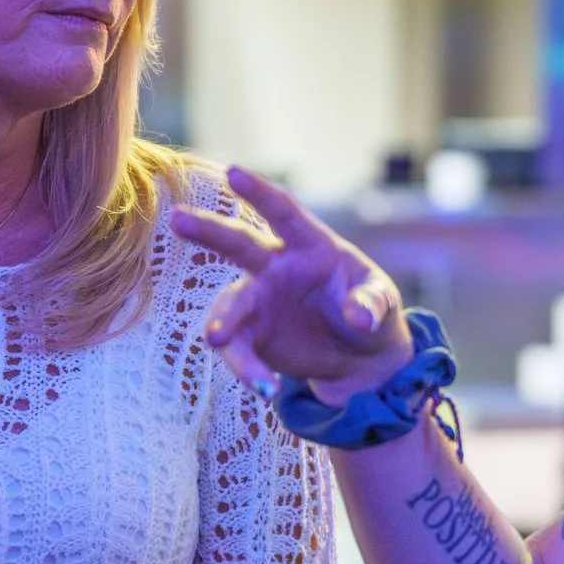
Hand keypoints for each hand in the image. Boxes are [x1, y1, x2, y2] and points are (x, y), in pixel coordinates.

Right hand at [170, 167, 412, 400]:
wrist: (360, 359)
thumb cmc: (373, 315)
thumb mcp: (384, 306)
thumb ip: (372, 305)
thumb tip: (358, 317)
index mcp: (311, 244)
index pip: (284, 212)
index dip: (259, 193)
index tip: (234, 173)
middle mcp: (277, 267)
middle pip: (239, 244)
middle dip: (209, 232)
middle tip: (179, 220)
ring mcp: (260, 301)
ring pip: (231, 305)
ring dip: (223, 321)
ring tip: (220, 339)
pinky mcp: (253, 336)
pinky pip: (240, 351)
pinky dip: (247, 370)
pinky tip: (265, 389)